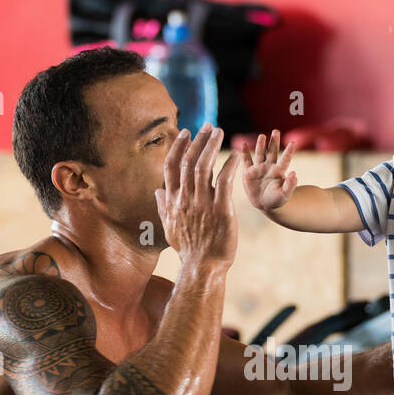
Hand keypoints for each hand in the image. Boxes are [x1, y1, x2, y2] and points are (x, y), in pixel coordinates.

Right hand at [156, 124, 239, 268]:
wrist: (203, 267)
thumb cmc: (188, 249)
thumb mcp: (169, 227)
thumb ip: (163, 206)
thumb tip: (157, 191)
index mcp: (173, 200)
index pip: (172, 166)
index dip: (178, 146)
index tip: (186, 132)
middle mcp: (186, 198)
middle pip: (189, 161)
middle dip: (198, 140)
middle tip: (209, 127)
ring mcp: (203, 203)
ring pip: (205, 166)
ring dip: (212, 146)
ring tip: (220, 133)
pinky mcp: (221, 210)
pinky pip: (225, 181)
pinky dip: (230, 165)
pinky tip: (236, 156)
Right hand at [241, 130, 298, 211]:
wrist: (264, 204)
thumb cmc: (277, 200)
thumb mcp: (284, 195)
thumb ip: (290, 185)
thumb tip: (294, 173)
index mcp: (279, 171)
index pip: (285, 159)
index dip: (289, 151)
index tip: (293, 143)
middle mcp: (269, 166)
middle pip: (272, 152)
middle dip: (274, 142)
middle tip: (276, 131)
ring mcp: (258, 168)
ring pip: (260, 154)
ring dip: (260, 145)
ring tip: (262, 136)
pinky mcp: (248, 172)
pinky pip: (246, 161)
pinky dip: (244, 153)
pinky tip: (243, 144)